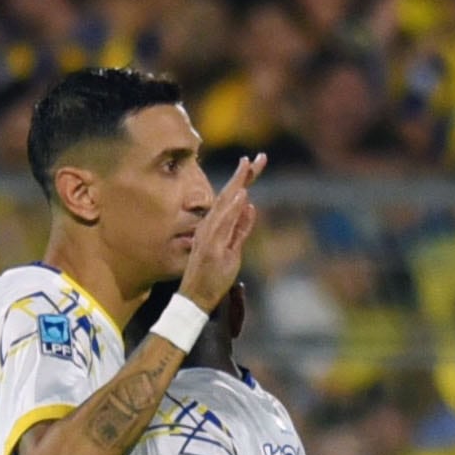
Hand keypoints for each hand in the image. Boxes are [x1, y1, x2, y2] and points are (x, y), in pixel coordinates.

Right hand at [177, 154, 264, 311]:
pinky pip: (223, 224)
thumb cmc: (212, 276)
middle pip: (229, 195)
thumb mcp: (233, 250)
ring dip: (238, 184)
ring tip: (249, 166)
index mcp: (217, 226)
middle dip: (244, 175)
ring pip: (225, 205)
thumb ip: (241, 230)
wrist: (194, 297)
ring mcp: (210, 235)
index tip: (256, 163)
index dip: (244, 180)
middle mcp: (212, 225)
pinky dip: (232, 208)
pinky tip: (241, 195)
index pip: (233, 199)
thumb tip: (250, 208)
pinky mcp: (211, 246)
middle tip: (260, 157)